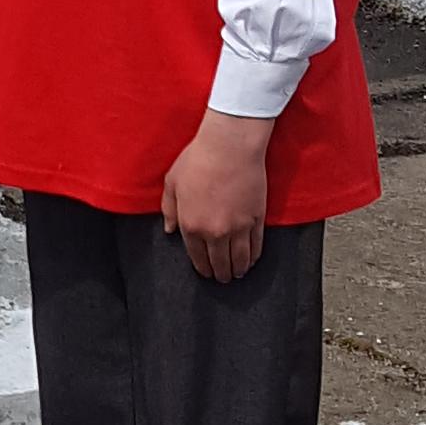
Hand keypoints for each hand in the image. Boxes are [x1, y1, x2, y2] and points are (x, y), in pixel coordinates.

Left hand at [162, 110, 275, 281]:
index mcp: (191, 225)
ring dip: (238, 270)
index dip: (203, 268)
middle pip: (220, 263)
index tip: (206, 272)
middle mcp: (214, 232)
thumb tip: (169, 229)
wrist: (229, 146)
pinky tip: (252, 260)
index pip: (197, 257)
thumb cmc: (198, 159)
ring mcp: (237, 228)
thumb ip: (168, 209)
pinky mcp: (256, 220)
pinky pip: (256, 246)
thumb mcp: (172, 182)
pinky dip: (254, 256)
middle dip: (221, 274)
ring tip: (238, 273)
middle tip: (223, 278)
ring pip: (240, 260)